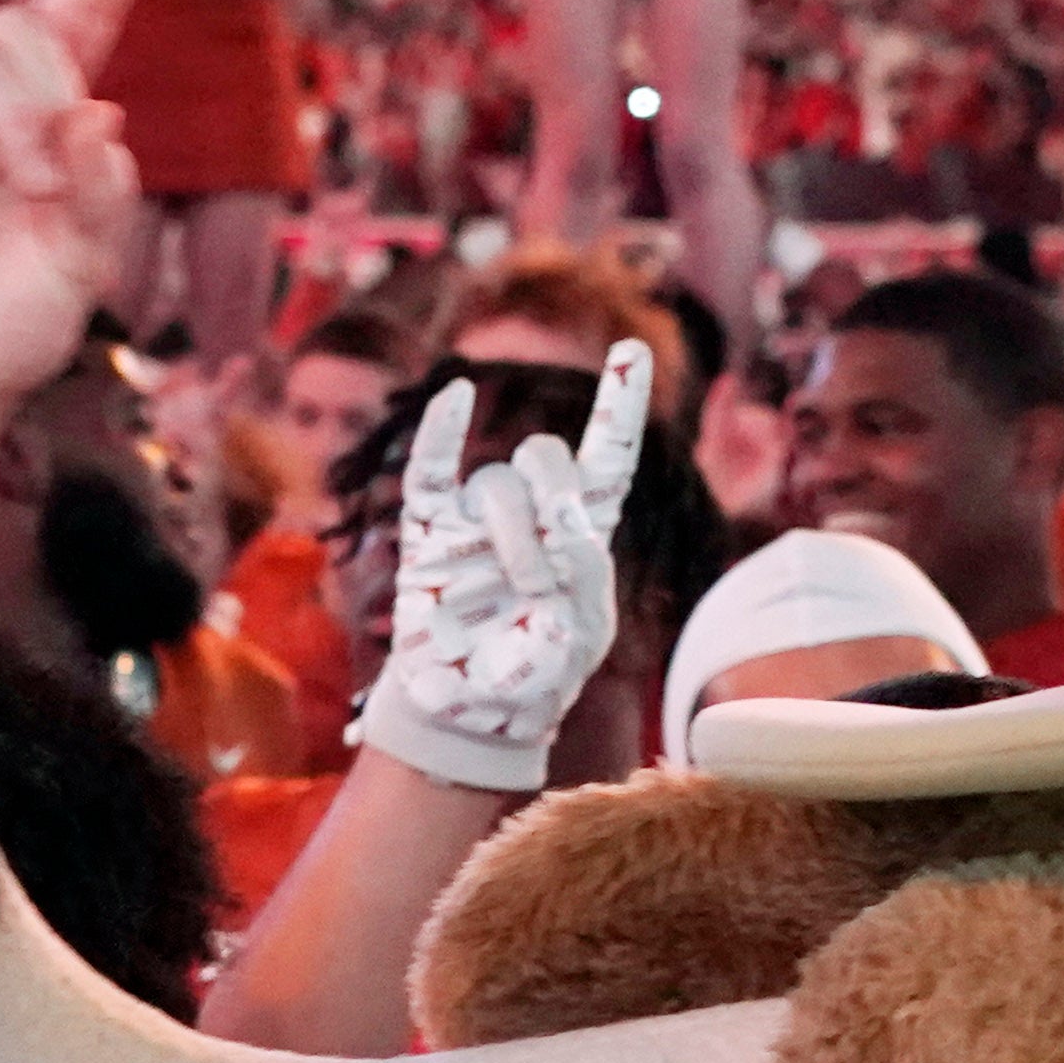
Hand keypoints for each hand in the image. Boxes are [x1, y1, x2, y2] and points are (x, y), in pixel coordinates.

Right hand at [360, 346, 645, 789]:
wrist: (469, 712)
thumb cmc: (532, 677)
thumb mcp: (579, 637)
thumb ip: (580, 578)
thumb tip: (552, 521)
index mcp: (581, 533)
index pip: (607, 456)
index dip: (619, 404)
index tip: (634, 350)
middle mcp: (529, 513)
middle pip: (545, 456)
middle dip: (551, 506)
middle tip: (543, 576)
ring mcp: (475, 519)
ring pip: (495, 482)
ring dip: (510, 535)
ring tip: (512, 589)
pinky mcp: (429, 533)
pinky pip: (430, 472)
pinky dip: (441, 433)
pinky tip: (456, 396)